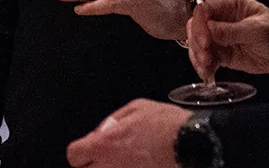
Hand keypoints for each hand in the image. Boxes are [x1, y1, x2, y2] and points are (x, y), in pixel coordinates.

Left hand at [67, 99, 188, 167]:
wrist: (193, 144)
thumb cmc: (166, 124)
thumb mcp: (136, 108)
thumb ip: (112, 121)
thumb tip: (101, 132)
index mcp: (105, 144)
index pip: (74, 155)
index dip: (82, 151)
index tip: (91, 149)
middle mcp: (109, 167)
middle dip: (94, 164)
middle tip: (109, 156)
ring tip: (126, 160)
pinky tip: (139, 164)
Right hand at [187, 0, 268, 81]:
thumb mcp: (258, 29)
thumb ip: (233, 30)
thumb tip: (209, 30)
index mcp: (229, 4)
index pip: (204, 10)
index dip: (200, 25)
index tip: (204, 41)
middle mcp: (220, 18)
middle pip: (196, 27)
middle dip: (197, 44)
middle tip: (206, 58)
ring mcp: (219, 37)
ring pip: (197, 44)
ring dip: (198, 57)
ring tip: (207, 69)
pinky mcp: (222, 53)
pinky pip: (206, 59)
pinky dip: (203, 67)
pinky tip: (207, 75)